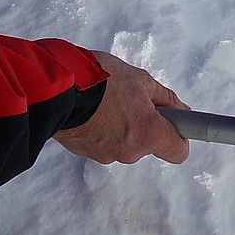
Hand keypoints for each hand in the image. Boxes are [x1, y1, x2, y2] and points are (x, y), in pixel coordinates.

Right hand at [55, 51, 190, 164]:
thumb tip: (182, 110)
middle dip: (145, 123)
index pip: (178, 152)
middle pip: (148, 143)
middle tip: (133, 99)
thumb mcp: (140, 80)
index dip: (179, 136)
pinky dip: (101, 128)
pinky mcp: (84, 152)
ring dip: (121, 125)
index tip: (174, 122)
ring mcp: (105, 154)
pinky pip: (103, 141)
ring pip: (124, 141)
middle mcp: (129, 151)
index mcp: (148, 134)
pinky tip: (92, 108)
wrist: (53, 89)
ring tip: (107, 100)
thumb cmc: (99, 80)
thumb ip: (165, 99)